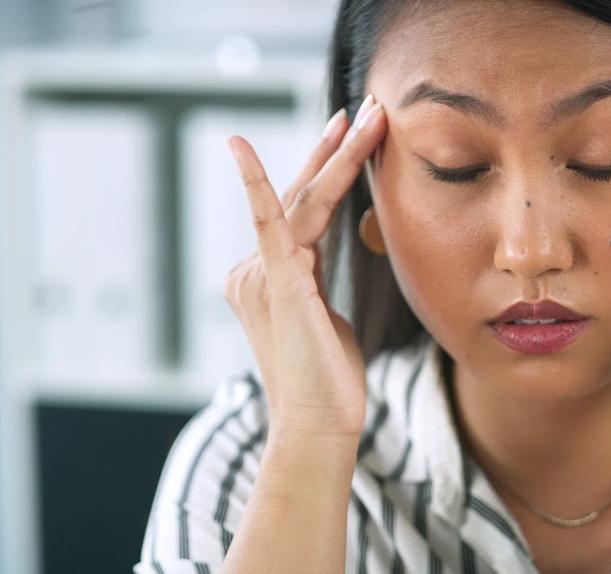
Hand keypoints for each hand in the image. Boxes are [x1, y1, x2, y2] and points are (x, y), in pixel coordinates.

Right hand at [224, 96, 386, 439]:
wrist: (319, 427)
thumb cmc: (329, 381)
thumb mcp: (328, 319)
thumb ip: (320, 285)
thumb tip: (328, 263)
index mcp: (272, 277)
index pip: (301, 211)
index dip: (326, 169)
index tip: (350, 133)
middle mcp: (257, 270)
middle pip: (300, 196)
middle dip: (334, 150)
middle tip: (366, 108)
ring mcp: (262, 276)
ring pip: (303, 202)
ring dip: (337, 157)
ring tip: (369, 118)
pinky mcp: (277, 287)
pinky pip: (270, 226)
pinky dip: (257, 186)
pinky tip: (241, 149)